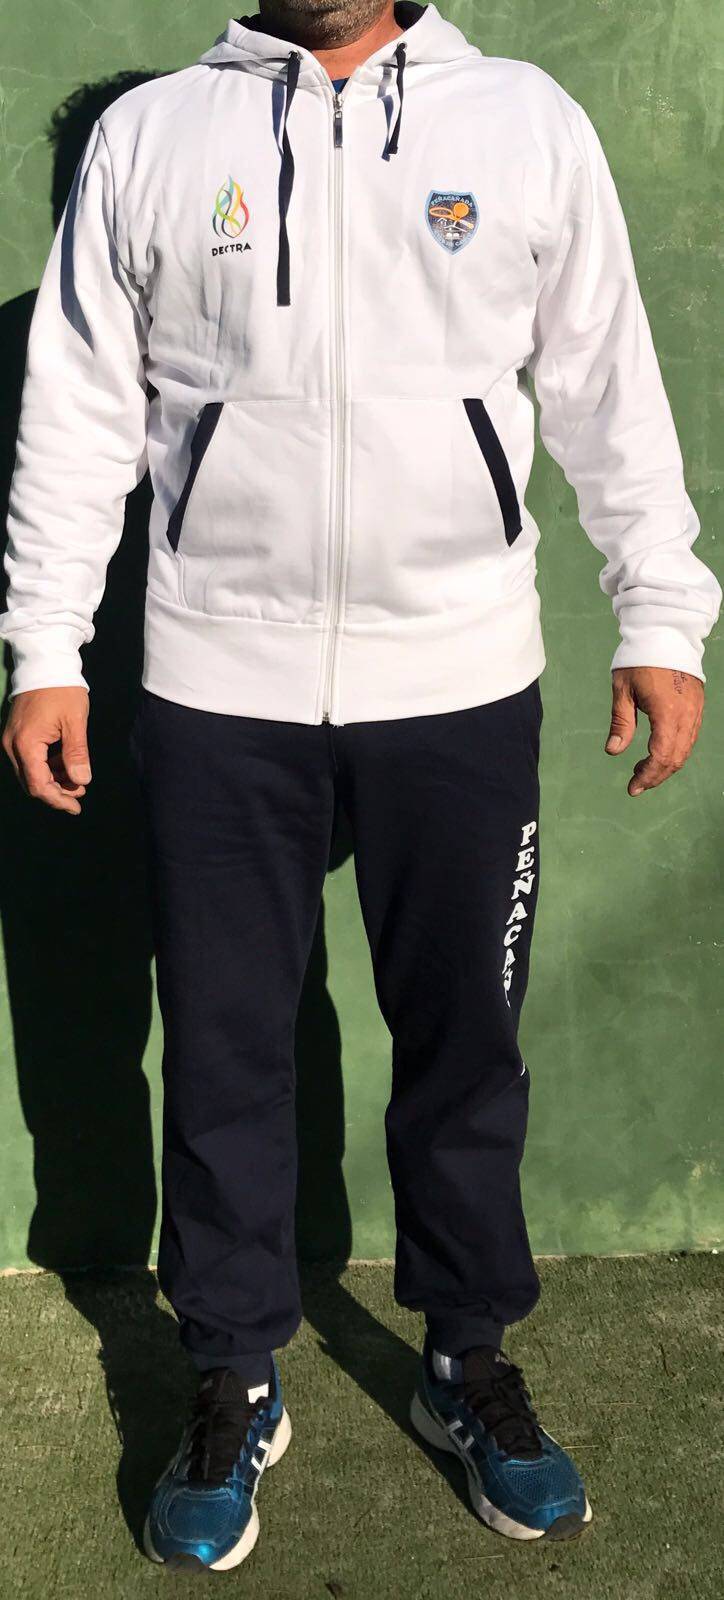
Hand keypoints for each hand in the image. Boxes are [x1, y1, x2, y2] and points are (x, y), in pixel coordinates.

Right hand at [2, 687, 90, 814]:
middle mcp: (12, 745)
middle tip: (80, 793)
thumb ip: (77, 754)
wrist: (44, 663)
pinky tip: (64, 763)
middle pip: (31, 783)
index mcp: (26, 744)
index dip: (58, 800)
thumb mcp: (75, 721)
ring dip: (52, 780)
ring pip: (29, 773)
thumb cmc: (62, 689)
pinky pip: (28, 760)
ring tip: (77, 778)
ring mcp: (11, 740)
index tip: (77, 807)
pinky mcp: (15, 735)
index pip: (39, 785)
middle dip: (57, 792)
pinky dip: (46, 767)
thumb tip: (81, 781)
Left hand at [604, 667, 703, 796]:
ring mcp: (695, 710)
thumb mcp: (622, 690)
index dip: (648, 775)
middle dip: (657, 776)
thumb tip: (613, 751)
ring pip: (686, 750)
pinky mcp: (697, 705)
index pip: (661, 756)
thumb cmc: (639, 658)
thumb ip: (621, 722)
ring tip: (644, 771)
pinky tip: (659, 753)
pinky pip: (691, 737)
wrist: (666, 632)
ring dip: (666, 765)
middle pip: (676, 758)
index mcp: (667, 712)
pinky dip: (676, 751)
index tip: (632, 787)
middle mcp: (687, 714)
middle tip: (636, 784)